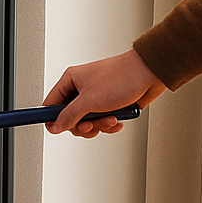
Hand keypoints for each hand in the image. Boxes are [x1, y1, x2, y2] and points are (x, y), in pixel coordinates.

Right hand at [44, 48, 167, 136]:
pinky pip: (101, 123)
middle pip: (69, 119)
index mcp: (71, 81)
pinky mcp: (109, 106)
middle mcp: (82, 89)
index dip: (52, 119)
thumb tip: (56, 126)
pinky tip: (117, 119)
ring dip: (98, 126)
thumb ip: (69, 116)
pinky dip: (109, 125)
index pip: (50, 104)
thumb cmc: (123, 76)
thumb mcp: (89, 100)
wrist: (151, 73)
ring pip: (86, 123)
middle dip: (82, 125)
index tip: (56, 129)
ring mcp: (96, 98)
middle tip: (90, 124)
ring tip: (110, 119)